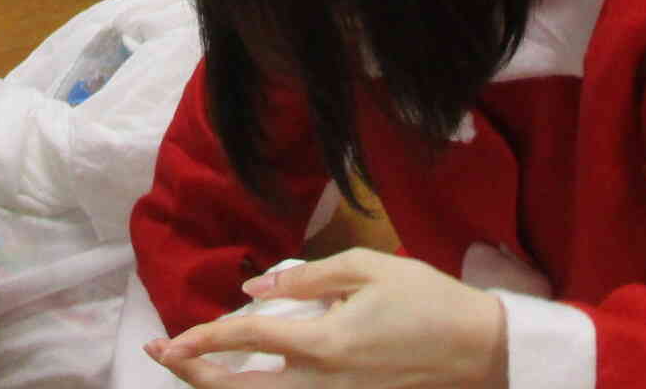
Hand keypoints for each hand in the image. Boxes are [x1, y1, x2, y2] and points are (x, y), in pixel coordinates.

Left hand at [145, 248, 507, 387]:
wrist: (483, 352)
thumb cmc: (428, 300)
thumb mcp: (369, 269)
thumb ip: (306, 278)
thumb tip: (254, 290)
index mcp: (324, 343)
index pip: (246, 339)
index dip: (201, 339)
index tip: (168, 340)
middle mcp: (322, 385)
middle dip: (194, 376)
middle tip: (162, 356)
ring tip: (194, 371)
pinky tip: (247, 383)